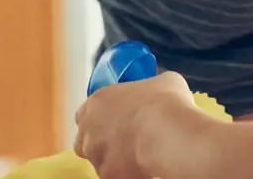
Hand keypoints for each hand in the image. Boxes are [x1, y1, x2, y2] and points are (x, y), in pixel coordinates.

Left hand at [73, 72, 203, 178]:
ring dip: (114, 160)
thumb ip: (152, 88)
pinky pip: (114, 175)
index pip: (86, 112)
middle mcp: (89, 128)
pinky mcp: (107, 175)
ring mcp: (95, 154)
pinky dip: (126, 174)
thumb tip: (162, 92)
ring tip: (138, 157)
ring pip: (99, 161)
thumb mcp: (164, 82)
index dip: (100, 118)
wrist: (167, 135)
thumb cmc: (165, 103)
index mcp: (98, 101)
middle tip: (126, 142)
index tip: (116, 121)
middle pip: (85, 140)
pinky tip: (143, 169)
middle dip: (101, 143)